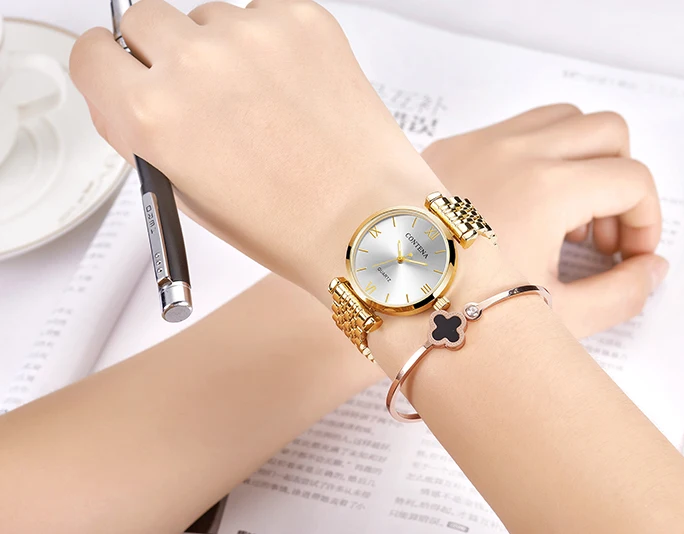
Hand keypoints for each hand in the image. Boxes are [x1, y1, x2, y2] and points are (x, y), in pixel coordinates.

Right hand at [69, 0, 439, 299]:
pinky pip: (262, 13)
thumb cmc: (288, 224)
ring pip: (208, 16)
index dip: (111, 70)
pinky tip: (294, 90)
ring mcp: (252, 35)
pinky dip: (270, 43)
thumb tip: (124, 88)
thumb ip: (141, 130)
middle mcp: (196, 64)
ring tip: (263, 104)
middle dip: (162, 53)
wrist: (367, 221)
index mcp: (151, 115)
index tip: (128, 75)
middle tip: (200, 93)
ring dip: (222, 49)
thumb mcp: (184, 193)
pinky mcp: (302, 19)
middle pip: (143, 18)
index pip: (91, 52)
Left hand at [423, 104, 664, 336]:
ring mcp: (480, 142)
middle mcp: (515, 151)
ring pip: (563, 118)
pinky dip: (539, 154)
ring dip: (582, 159)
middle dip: (620, 182)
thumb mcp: (553, 318)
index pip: (633, 181)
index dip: (646, 222)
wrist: (382, 303)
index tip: (627, 258)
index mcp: (545, 190)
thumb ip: (621, 295)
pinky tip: (524, 209)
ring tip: (564, 221)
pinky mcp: (453, 146)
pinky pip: (517, 128)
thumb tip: (652, 268)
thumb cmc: (455, 314)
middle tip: (599, 237)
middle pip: (608, 132)